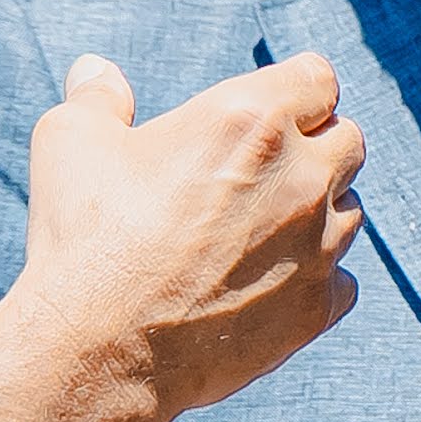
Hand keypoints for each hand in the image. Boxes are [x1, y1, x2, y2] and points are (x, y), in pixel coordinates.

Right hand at [0, 50, 366, 421]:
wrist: (94, 350)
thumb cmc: (77, 236)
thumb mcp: (70, 147)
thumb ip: (94, 100)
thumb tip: (96, 70)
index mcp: (253, 116)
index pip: (319, 72)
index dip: (291, 89)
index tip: (258, 113)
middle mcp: (303, 178)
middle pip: (348, 137)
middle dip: (310, 149)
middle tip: (254, 177)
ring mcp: (318, 252)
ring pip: (350, 215)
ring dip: (313, 220)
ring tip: (248, 244)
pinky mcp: (315, 318)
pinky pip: (340, 293)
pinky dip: (312, 292)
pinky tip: (258, 302)